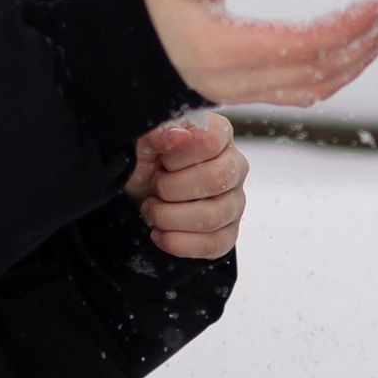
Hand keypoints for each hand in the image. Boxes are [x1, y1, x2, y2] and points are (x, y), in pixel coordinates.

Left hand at [125, 111, 246, 259]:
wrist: (142, 194)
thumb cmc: (146, 163)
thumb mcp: (141, 142)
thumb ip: (157, 133)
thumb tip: (180, 136)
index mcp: (218, 134)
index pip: (209, 141)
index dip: (177, 156)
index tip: (162, 161)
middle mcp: (235, 166)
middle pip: (216, 179)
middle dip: (171, 189)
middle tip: (154, 188)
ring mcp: (236, 201)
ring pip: (213, 217)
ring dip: (170, 218)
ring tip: (152, 211)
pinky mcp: (229, 232)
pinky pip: (214, 245)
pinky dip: (179, 243)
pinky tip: (161, 234)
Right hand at [136, 0, 377, 108]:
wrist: (101, 58)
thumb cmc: (138, 5)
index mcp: (228, 49)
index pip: (310, 44)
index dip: (355, 25)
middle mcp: (240, 80)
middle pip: (323, 71)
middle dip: (369, 42)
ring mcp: (241, 93)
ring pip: (315, 88)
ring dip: (358, 61)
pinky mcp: (240, 93)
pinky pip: (299, 92)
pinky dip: (334, 73)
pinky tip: (351, 51)